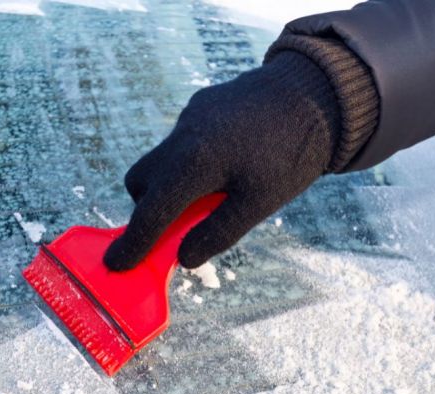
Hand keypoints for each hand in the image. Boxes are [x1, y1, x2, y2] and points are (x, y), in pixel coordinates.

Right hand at [104, 51, 341, 270]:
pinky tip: (224, 164)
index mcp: (194, 162)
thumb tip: (184, 258)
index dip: (133, 243)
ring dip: (170, 185)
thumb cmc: (293, 152)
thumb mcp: (260, 202)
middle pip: (140, 182)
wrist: (318, 90)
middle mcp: (182, 136)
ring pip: (159, 160)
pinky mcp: (200, 106)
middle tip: (177, 226)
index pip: (151, 212)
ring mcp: (189, 118)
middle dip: (148, 209)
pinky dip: (187, 163)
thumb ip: (218, 232)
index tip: (116, 264)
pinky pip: (179, 142)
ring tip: (210, 194)